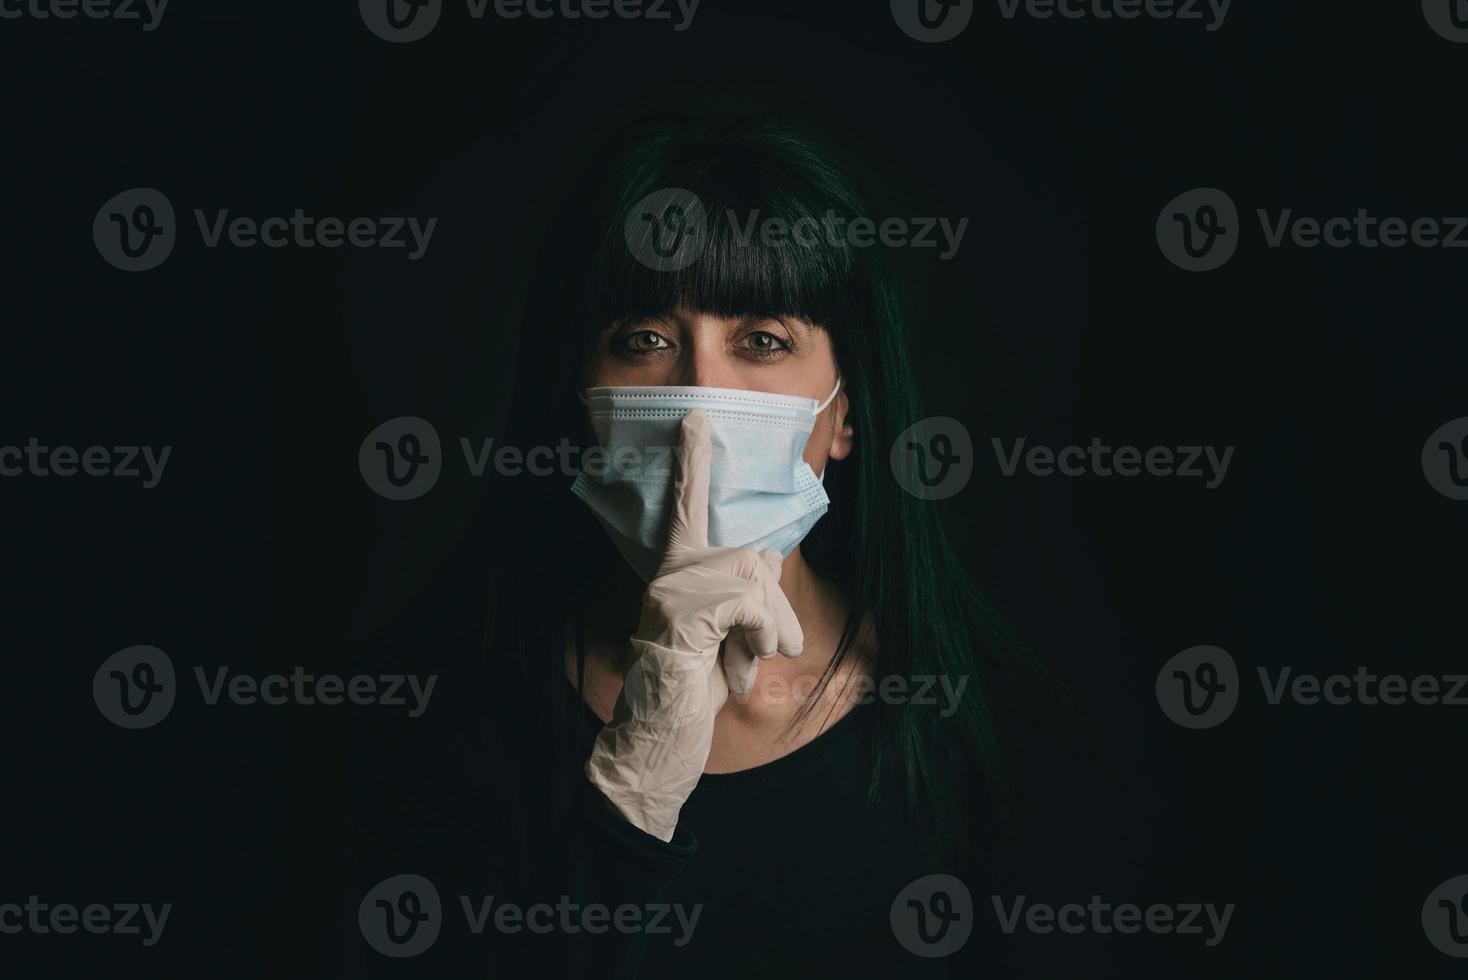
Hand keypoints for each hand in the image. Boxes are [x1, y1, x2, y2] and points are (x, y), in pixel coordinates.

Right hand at [584, 408, 802, 840]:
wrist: (656, 735)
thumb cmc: (694, 686)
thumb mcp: (726, 634)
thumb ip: (742, 595)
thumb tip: (768, 562)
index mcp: (676, 570)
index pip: (688, 507)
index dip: (694, 461)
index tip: (695, 417)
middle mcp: (669, 571)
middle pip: (755, 558)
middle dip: (773, 609)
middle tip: (759, 650)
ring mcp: (672, 589)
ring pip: (757, 580)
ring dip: (770, 629)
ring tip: (746, 661)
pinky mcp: (683, 611)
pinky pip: (750, 603)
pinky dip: (761, 637)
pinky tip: (738, 667)